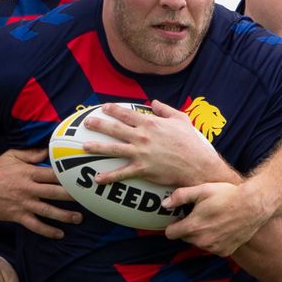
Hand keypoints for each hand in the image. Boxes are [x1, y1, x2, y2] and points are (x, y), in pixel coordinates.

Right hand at [0, 148, 82, 238]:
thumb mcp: (11, 155)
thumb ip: (31, 154)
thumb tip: (47, 150)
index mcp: (29, 173)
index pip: (52, 174)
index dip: (67, 176)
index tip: (81, 177)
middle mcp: (28, 189)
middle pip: (55, 193)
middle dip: (72, 196)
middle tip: (86, 199)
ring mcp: (24, 204)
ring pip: (48, 211)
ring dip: (65, 215)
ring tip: (79, 218)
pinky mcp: (18, 216)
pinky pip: (36, 225)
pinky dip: (48, 230)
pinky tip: (59, 234)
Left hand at [83, 100, 224, 186]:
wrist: (197, 165)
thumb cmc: (191, 142)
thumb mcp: (181, 120)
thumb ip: (165, 109)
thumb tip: (153, 102)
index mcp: (150, 124)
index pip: (126, 114)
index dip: (113, 110)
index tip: (103, 107)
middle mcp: (142, 137)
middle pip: (115, 129)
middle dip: (99, 125)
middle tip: (87, 123)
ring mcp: (141, 153)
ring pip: (114, 149)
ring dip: (97, 147)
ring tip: (84, 146)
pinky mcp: (142, 169)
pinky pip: (122, 173)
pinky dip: (108, 177)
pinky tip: (97, 179)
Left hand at [163, 181, 273, 256]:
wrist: (253, 206)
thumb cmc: (227, 195)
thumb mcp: (202, 190)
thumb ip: (180, 197)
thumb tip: (164, 204)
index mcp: (193, 227)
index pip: (170, 234)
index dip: (173, 224)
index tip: (179, 217)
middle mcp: (202, 241)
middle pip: (185, 238)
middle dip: (188, 228)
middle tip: (198, 215)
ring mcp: (214, 248)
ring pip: (199, 243)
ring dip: (201, 234)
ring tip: (212, 219)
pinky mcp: (225, 251)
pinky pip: (212, 247)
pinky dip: (214, 239)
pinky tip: (222, 227)